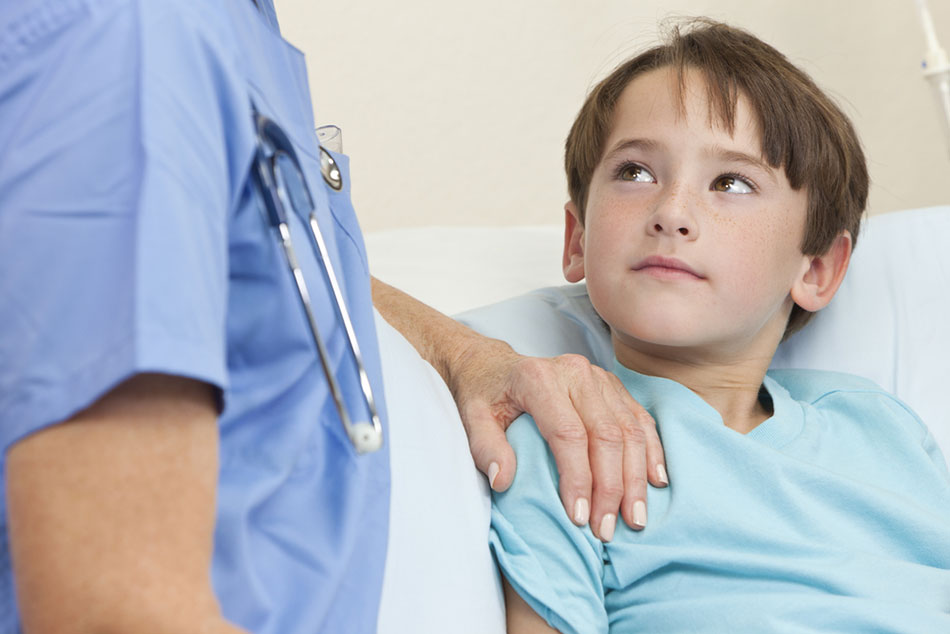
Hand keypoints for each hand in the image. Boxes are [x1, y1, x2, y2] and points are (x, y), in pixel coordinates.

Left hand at [446, 337, 666, 540]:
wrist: (493, 365)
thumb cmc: (483, 395)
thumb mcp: (471, 419)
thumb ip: (485, 448)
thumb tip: (503, 481)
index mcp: (538, 378)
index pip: (568, 434)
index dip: (578, 478)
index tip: (578, 518)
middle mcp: (574, 372)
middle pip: (606, 434)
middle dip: (611, 487)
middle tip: (606, 529)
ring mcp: (598, 377)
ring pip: (629, 429)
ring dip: (635, 477)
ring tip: (634, 518)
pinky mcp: (612, 385)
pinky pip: (640, 419)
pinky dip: (652, 452)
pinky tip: (655, 482)